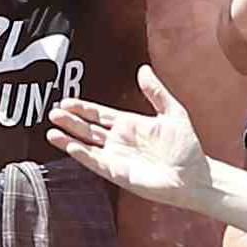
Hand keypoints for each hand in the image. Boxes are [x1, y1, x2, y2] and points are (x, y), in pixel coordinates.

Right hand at [48, 69, 214, 214]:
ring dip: (68, 137)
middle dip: (70, 120)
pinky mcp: (116, 172)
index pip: (99, 114)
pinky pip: (94, 161)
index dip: (82, 108)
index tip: (66, 101)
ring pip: (86, 145)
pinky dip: (81, 154)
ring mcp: (116, 157)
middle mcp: (119, 141)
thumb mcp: (173, 112)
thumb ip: (156, 92)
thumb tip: (143, 70)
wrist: (194, 176)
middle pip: (87, 128)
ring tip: (52, 129)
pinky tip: (69, 145)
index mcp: (130, 125)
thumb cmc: (187, 148)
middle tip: (53, 112)